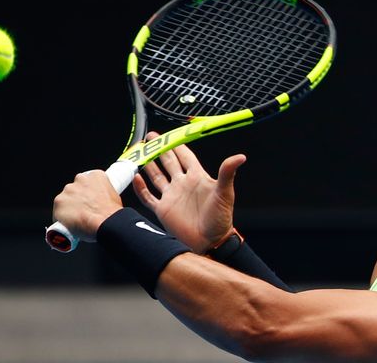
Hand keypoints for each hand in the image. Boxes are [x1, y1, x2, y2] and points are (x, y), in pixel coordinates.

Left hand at [52, 170, 122, 241]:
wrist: (105, 223)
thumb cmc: (111, 213)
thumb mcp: (115, 197)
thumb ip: (104, 194)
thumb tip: (100, 202)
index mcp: (95, 176)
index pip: (87, 181)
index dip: (88, 191)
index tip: (89, 199)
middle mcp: (80, 179)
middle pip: (75, 188)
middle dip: (77, 198)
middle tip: (84, 210)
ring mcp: (68, 190)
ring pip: (65, 199)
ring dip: (69, 207)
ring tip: (77, 219)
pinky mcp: (59, 202)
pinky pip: (57, 210)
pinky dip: (61, 217)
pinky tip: (69, 224)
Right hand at [132, 131, 245, 253]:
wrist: (211, 241)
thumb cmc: (221, 218)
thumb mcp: (225, 193)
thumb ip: (227, 173)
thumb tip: (240, 156)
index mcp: (197, 177)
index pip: (185, 156)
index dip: (177, 144)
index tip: (169, 134)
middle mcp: (182, 184)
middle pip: (168, 162)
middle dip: (160, 149)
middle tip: (151, 137)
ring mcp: (172, 196)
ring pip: (156, 176)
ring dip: (149, 165)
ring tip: (140, 151)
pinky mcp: (163, 210)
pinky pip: (148, 197)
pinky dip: (140, 188)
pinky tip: (136, 178)